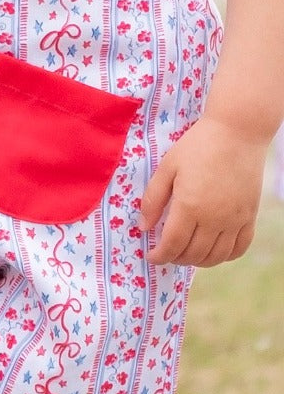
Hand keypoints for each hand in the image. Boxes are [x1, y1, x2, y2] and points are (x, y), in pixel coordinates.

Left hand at [139, 114, 263, 266]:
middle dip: (175, 258)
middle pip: (193, 254)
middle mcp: (214, 218)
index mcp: (190, 206)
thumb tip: (143, 228)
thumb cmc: (197, 146)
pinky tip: (212, 251)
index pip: (172, 244)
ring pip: (216, 256)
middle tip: (166, 252)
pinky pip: (239, 248)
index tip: (151, 256)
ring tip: (186, 253)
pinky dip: (224, 256)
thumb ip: (153, 199)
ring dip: (198, 261)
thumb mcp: (167, 168)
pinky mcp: (250, 216)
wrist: (237, 132)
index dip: (159, 256)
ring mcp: (235, 219)